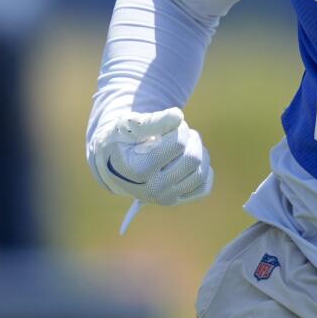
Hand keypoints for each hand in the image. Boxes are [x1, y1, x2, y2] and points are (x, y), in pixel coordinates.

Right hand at [89, 108, 213, 205]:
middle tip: (180, 134)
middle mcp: (152, 189)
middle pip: (193, 158)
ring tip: (185, 146)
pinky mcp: (175, 201)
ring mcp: (164, 198)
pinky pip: (203, 187)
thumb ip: (151, 120)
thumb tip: (177, 116)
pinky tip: (187, 160)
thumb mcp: (127, 126)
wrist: (112, 163)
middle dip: (192, 139)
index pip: (179, 143)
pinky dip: (203, 171)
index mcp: (139, 170)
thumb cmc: (121, 140)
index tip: (168, 127)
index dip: (179, 128)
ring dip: (199, 153)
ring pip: (202, 173)